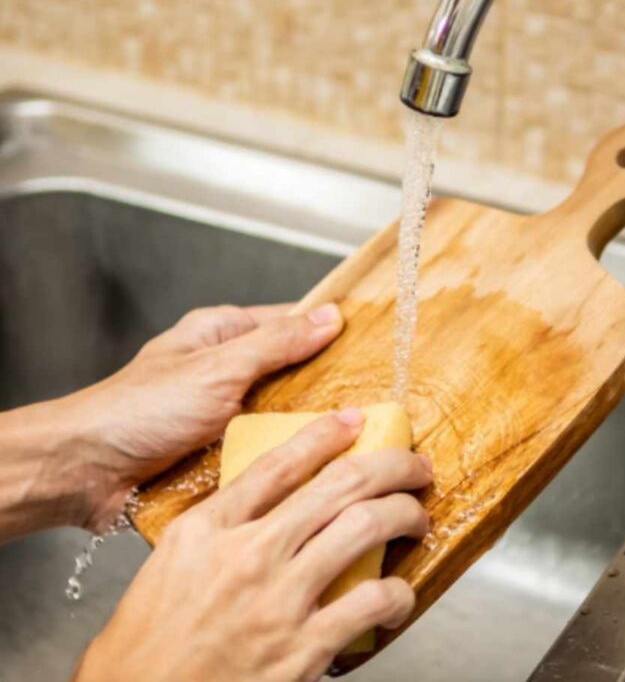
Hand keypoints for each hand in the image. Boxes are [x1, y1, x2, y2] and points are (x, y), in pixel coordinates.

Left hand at [0, 302, 342, 538]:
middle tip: (376, 400)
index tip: (374, 346)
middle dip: (328, 386)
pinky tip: (317, 469)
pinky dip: (286, 455)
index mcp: (224, 334)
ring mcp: (225, 412)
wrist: (86, 471)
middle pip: (292, 371)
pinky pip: (265, 448)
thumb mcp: (218, 368)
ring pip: (282, 413)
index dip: (331, 331)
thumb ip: (276, 344)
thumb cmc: (140, 410)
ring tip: (357, 438)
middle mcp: (228, 370)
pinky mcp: (221, 451)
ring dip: (308, 426)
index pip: (291, 321)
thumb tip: (330, 317)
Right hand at [74, 410, 431, 681]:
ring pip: (362, 529)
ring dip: (404, 514)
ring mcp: (277, 601)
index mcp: (210, 527)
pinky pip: (368, 603)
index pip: (279, 463)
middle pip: (338, 486)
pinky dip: (397, 592)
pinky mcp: (300, 650)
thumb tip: (276, 492)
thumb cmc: (149, 638)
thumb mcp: (173, 559)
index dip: (324, 434)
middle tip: (413, 465)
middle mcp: (247, 554)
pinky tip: (400, 593)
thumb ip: (222, 520)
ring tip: (417, 516)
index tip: (354, 419)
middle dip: (391, 465)